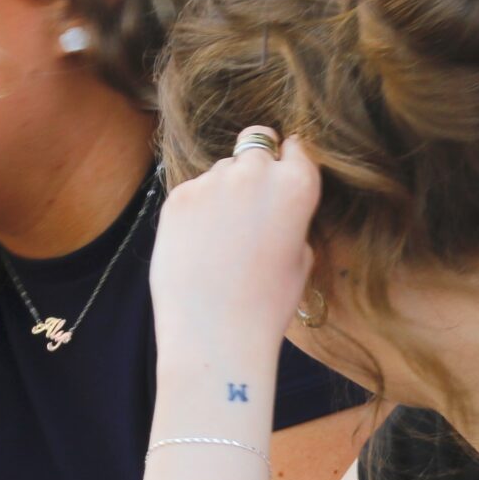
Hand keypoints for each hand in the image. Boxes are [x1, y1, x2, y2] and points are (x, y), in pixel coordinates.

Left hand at [148, 131, 322, 357]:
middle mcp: (255, 172)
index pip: (296, 147)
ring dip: (223, 191)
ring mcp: (212, 181)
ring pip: (221, 170)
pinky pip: (193, 191)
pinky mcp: (178, 196)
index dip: (288, 162)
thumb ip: (292, 218)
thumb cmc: (266, 305)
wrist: (214, 334)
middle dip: (255, 168)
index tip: (281, 178)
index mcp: (297, 185)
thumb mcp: (301, 259)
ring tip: (220, 240)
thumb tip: (276, 205)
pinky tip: (198, 247)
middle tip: (248, 209)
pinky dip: (196, 211)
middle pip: (256, 145)